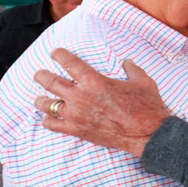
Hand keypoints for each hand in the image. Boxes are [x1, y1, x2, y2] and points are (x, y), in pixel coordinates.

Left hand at [33, 48, 170, 156]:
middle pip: (50, 82)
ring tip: (39, 98)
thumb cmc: (147, 106)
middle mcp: (81, 96)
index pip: (70, 63)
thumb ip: (132, 70)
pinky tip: (49, 118)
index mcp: (95, 81)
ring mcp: (77, 115)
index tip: (55, 53)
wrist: (148, 133)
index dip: (59, 55)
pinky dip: (48, 120)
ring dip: (41, 100)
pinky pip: (53, 125)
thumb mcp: (143, 82)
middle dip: (41, 76)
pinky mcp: (77, 130)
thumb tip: (128, 62)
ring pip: (47, 105)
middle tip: (39, 74)